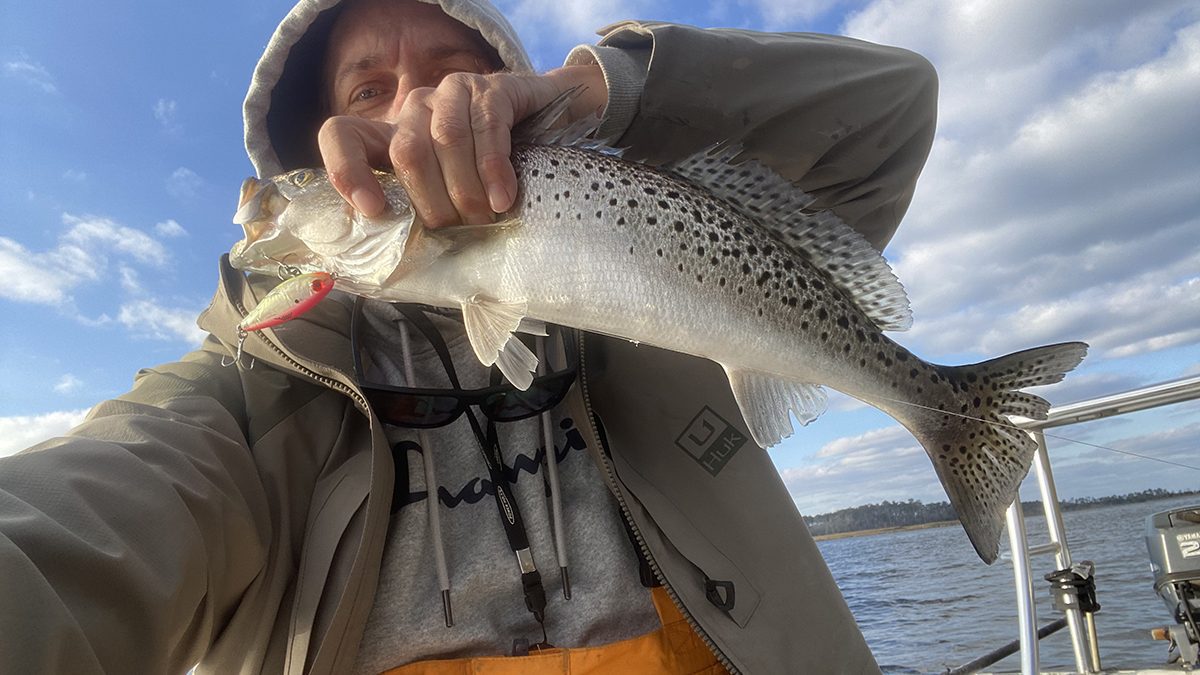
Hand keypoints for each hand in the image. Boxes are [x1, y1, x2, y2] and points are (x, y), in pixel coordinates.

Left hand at [318, 65, 606, 226]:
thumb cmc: (496, 176)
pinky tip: (504, 198)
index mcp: (393, 135)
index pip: (341, 135)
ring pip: (446, 139)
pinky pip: (487, 128)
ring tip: (486, 219)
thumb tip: (398, 271)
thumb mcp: (453, 196)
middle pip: (407, 152)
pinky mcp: (492, 87)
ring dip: (466, 188)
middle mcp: (416, 108)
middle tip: (460, 230)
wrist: (558, 124)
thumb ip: (426, 216)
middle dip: (434, 200)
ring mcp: (453, 92)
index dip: (346, 169)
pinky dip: (493, 170)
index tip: (373, 210)